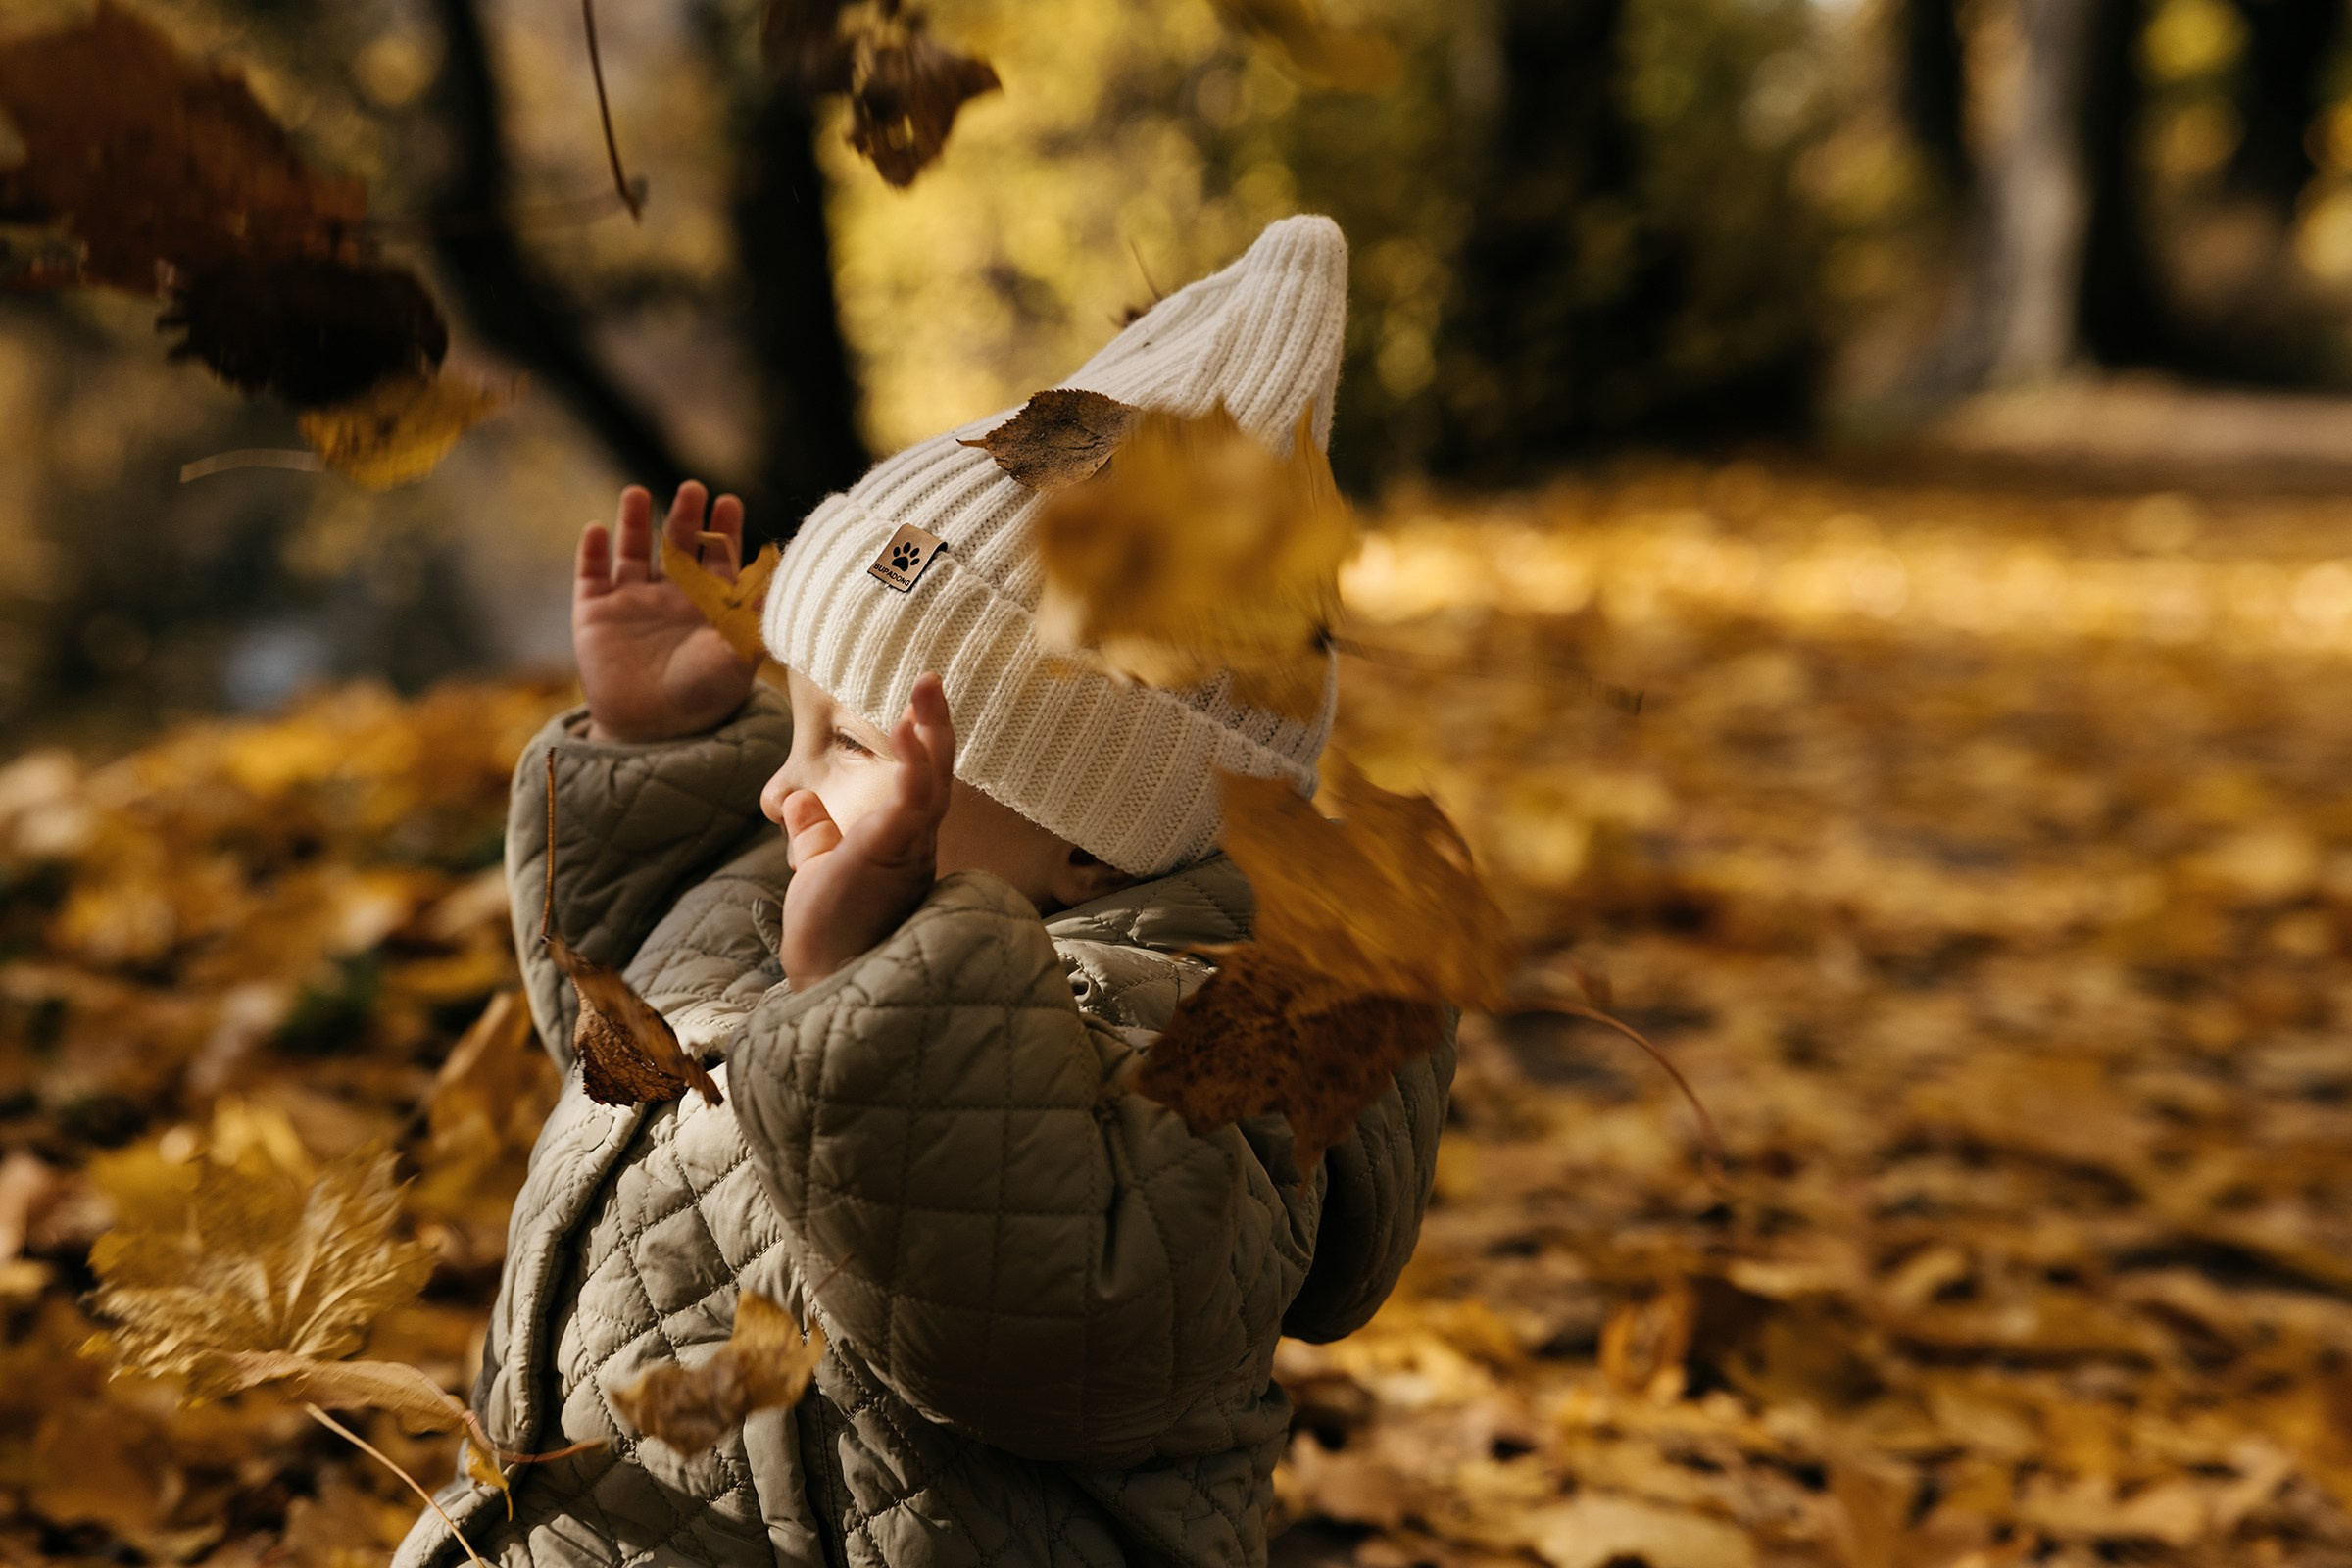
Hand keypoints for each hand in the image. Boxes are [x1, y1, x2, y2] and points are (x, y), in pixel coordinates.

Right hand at [575, 483, 757, 742]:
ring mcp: (630, 600)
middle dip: (684, 516)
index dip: (722, 529)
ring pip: (631, 550)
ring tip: (637, 493)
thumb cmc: (703, 696)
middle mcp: (670, 595)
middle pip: (677, 543)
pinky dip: (592, 552)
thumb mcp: (736, 659)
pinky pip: (590, 574)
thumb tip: (783, 590)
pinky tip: (598, 530)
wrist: (652, 732)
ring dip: (634, 521)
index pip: (716, 555)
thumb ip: (756, 623)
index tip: (729, 503)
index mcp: (707, 602)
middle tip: (693, 490)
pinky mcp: (594, 613)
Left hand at [778, 673, 954, 986]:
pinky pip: (916, 799)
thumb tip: (799, 801)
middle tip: (929, 680)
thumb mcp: (818, 870)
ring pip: (934, 780)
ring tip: (926, 687)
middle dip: (936, 726)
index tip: (913, 706)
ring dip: (932, 731)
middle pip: (936, 773)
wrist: (828, 977)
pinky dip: (915, 761)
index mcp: (900, 843)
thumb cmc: (831, 934)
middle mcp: (915, 842)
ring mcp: (911, 847)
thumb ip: (815, 835)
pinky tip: (908, 728)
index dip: (921, 743)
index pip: (918, 784)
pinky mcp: (898, 852)